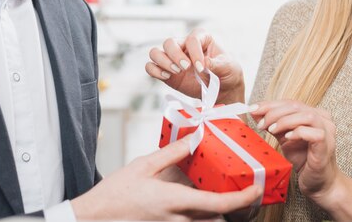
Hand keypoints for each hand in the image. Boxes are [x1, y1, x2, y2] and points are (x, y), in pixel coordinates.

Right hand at [71, 136, 261, 220]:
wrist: (95, 217)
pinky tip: (194, 202)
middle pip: (217, 221)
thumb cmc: (116, 192)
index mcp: (174, 201)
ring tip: (220, 196)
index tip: (256, 190)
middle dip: (232, 210)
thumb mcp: (143, 165)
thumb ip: (172, 153)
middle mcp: (177, 220)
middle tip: (239, 192)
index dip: (242, 199)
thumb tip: (194, 138)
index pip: (218, 204)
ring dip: (216, 214)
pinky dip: (200, 216)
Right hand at [145, 29, 244, 103]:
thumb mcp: (229, 67)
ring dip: (162, 62)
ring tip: (175, 72)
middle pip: (169, 43)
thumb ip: (217, 64)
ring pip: (156, 52)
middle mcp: (184, 46)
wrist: (223, 90)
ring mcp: (174, 59)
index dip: (195, 52)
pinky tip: (166, 77)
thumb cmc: (227, 72)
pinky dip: (154, 71)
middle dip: (175, 55)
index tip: (201, 67)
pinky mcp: (167, 72)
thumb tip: (204, 63)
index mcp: (201, 38)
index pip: (192, 39)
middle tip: (185, 68)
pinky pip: (151, 67)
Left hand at [250, 101, 341, 201]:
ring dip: (284, 121)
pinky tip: (287, 137)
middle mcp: (322, 119)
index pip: (289, 103)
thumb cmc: (303, 159)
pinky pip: (314, 133)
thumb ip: (273, 124)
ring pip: (306, 116)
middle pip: (296, 106)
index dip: (269, 104)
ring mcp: (327, 131)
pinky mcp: (327, 145)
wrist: (318, 182)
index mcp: (313, 113)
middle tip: (260, 123)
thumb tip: (254, 112)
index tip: (252, 109)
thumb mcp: (284, 138)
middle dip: (273, 112)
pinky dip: (298, 132)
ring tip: (271, 130)